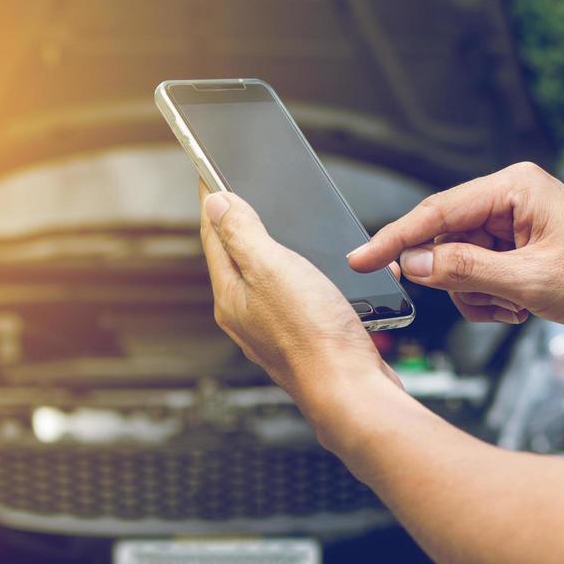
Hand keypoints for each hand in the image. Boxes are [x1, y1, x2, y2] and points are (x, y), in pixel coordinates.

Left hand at [198, 187, 401, 413]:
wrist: (353, 392)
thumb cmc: (315, 339)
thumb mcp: (273, 270)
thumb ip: (243, 234)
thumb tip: (218, 203)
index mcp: (231, 296)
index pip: (213, 235)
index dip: (214, 199)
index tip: (210, 171)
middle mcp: (248, 315)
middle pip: (237, 256)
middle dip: (240, 222)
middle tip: (241, 192)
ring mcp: (276, 328)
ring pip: (268, 276)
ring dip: (274, 247)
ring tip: (278, 225)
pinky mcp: (306, 337)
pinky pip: (297, 295)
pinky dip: (303, 274)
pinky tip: (318, 271)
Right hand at [347, 162, 563, 340]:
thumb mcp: (528, 282)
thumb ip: (464, 271)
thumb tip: (412, 264)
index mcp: (514, 187)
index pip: (436, 212)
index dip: (394, 239)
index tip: (360, 258)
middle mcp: (513, 198)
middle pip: (446, 241)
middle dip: (458, 281)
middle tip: (492, 302)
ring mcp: (517, 224)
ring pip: (461, 265)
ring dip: (478, 296)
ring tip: (516, 309)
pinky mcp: (523, 248)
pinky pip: (482, 275)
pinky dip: (492, 300)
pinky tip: (522, 310)